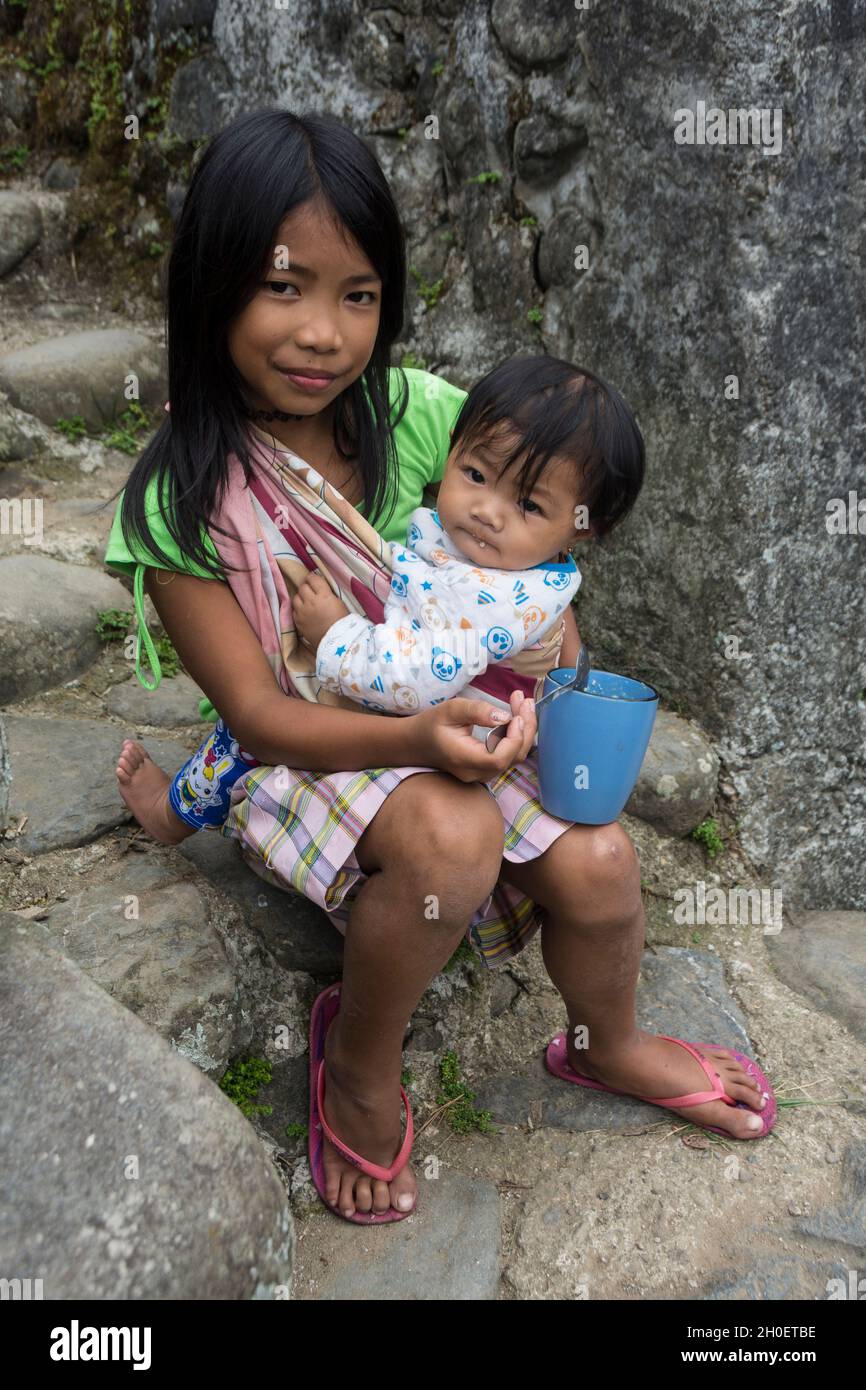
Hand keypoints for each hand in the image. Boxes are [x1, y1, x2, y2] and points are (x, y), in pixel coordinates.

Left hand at [293, 572, 349, 650]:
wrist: (337, 641)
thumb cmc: (342, 622)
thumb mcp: (338, 602)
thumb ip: (327, 593)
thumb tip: (320, 588)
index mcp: (323, 595)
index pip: (313, 579)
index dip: (313, 578)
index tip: (314, 580)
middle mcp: (310, 601)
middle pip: (303, 587)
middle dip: (307, 587)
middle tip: (312, 591)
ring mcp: (302, 612)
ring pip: (296, 597)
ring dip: (301, 597)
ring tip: (307, 601)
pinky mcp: (298, 622)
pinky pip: (294, 610)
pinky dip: (298, 609)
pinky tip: (305, 612)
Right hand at [408, 689, 537, 782]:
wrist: (418, 742)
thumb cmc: (432, 724)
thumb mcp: (451, 709)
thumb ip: (477, 711)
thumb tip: (505, 717)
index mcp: (464, 760)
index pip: (498, 759)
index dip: (513, 739)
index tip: (515, 715)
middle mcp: (476, 772)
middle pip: (513, 758)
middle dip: (525, 728)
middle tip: (524, 700)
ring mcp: (483, 773)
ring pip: (514, 757)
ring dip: (524, 730)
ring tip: (523, 703)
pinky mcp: (487, 768)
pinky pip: (509, 754)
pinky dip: (517, 735)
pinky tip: (518, 715)